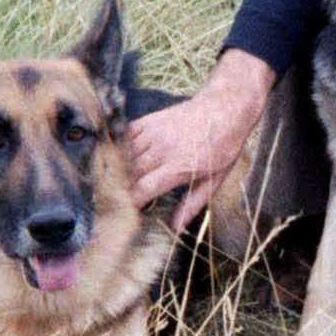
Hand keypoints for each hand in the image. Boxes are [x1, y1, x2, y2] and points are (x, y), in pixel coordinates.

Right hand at [128, 50, 270, 231]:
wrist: (226, 107)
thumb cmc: (223, 145)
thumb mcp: (214, 180)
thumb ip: (192, 204)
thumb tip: (175, 227)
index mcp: (178, 166)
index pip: (143, 189)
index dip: (130, 203)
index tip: (125, 214)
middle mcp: (162, 149)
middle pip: (127, 174)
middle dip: (117, 190)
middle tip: (111, 203)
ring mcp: (153, 132)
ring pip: (122, 154)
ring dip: (114, 171)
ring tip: (109, 185)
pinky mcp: (149, 120)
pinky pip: (125, 136)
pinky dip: (118, 148)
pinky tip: (116, 160)